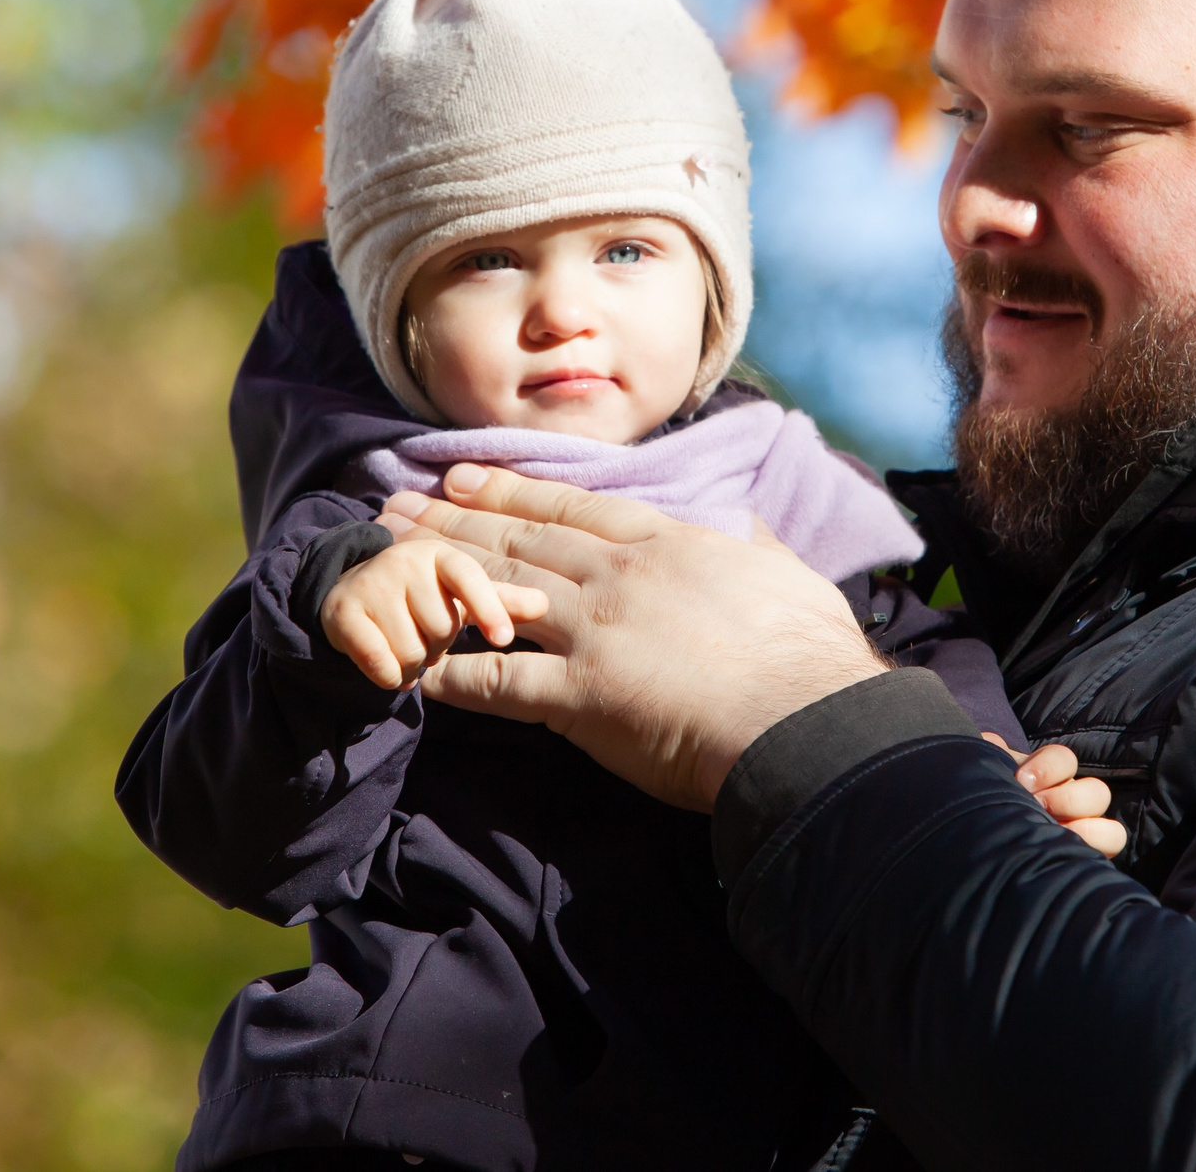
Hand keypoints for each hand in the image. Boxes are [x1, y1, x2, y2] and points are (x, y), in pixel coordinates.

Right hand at [319, 535, 548, 689]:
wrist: (350, 592)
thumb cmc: (421, 597)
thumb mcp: (461, 594)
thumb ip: (502, 599)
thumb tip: (544, 603)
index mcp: (441, 555)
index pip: (469, 579)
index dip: (488, 608)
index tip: (504, 638)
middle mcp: (404, 560)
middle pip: (441, 630)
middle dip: (438, 646)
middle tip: (425, 637)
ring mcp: (370, 583)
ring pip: (412, 651)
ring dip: (412, 663)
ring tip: (404, 646)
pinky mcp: (341, 611)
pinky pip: (380, 663)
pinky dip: (387, 675)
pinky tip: (383, 663)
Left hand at [385, 464, 887, 810]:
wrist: (806, 720)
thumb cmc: (810, 655)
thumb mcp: (790, 577)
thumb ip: (757, 548)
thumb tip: (753, 527)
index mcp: (668, 544)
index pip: (574, 506)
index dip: (510, 490)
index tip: (462, 474)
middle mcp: (619, 576)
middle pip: (518, 539)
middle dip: (451, 520)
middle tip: (396, 505)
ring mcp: (594, 632)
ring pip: (495, 591)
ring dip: (433, 575)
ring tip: (384, 560)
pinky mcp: (580, 697)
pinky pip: (497, 681)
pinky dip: (450, 673)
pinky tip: (411, 667)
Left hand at [985, 734, 1127, 856]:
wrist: (979, 847)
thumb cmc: (986, 805)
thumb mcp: (986, 780)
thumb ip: (988, 759)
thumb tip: (992, 742)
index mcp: (1050, 778)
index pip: (1065, 760)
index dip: (1049, 767)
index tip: (1021, 780)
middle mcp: (1072, 804)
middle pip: (1097, 793)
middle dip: (1069, 800)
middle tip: (1038, 808)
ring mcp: (1083, 835)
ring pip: (1112, 831)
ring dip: (1088, 832)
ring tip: (1055, 836)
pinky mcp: (1086, 860)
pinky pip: (1107, 859)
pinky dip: (1094, 854)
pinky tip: (1058, 858)